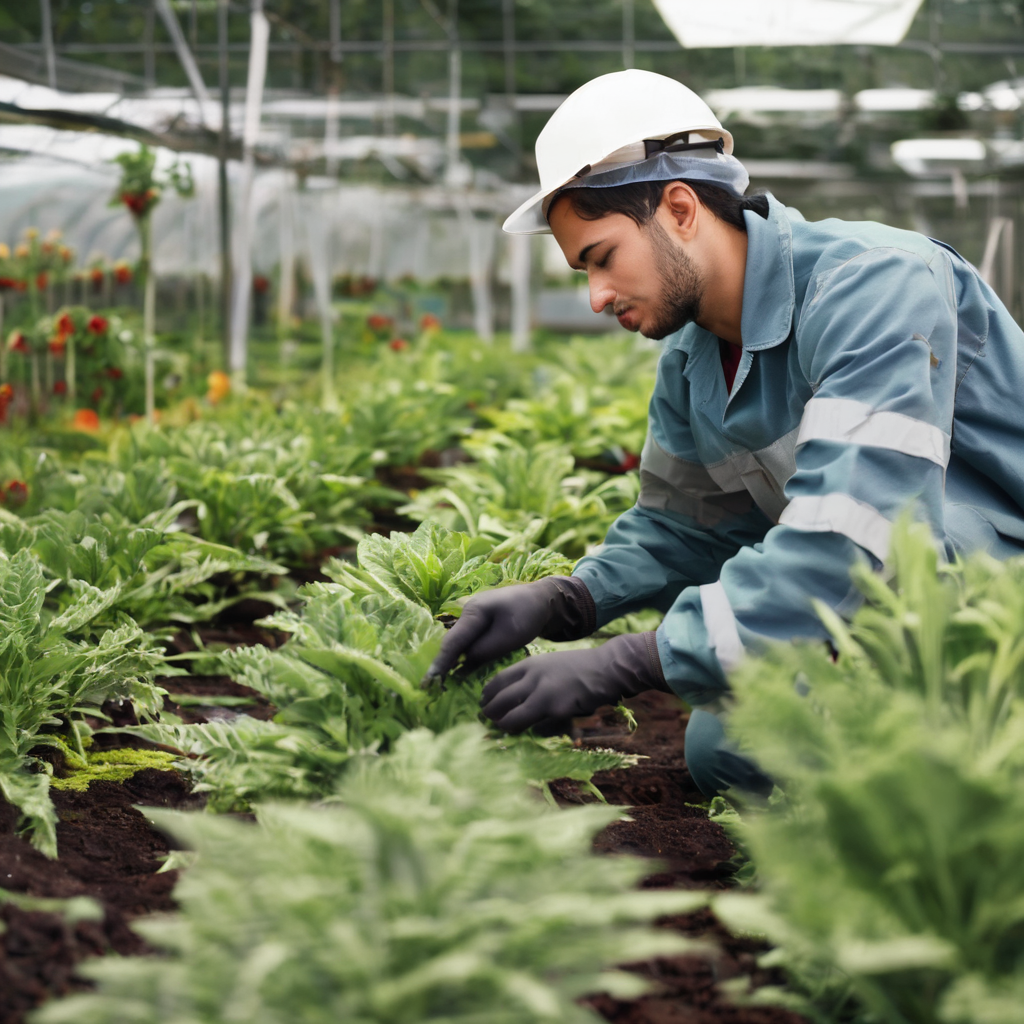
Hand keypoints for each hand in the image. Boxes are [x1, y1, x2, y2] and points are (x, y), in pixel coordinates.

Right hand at [423, 576, 594, 682]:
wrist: (541, 599)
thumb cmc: (527, 614)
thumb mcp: (509, 635)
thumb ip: (485, 650)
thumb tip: (463, 663)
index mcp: (473, 612)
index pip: (453, 642)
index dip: (441, 663)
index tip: (430, 681)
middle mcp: (467, 614)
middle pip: (452, 643)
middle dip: (441, 664)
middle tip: (428, 687)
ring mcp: (473, 620)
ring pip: (459, 645)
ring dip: (449, 663)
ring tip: (436, 684)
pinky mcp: (480, 627)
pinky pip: (468, 644)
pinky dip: (462, 658)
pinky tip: (455, 674)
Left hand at [480, 632, 667, 734]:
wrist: (606, 667)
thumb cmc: (580, 667)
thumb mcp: (551, 664)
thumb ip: (533, 677)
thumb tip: (516, 694)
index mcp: (531, 664)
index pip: (499, 680)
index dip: (487, 693)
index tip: (483, 701)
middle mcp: (533, 678)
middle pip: (500, 699)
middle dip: (489, 711)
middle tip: (485, 718)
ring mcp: (544, 694)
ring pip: (512, 716)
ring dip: (503, 725)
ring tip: (499, 729)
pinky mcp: (556, 710)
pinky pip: (535, 726)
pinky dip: (529, 731)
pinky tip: (527, 733)